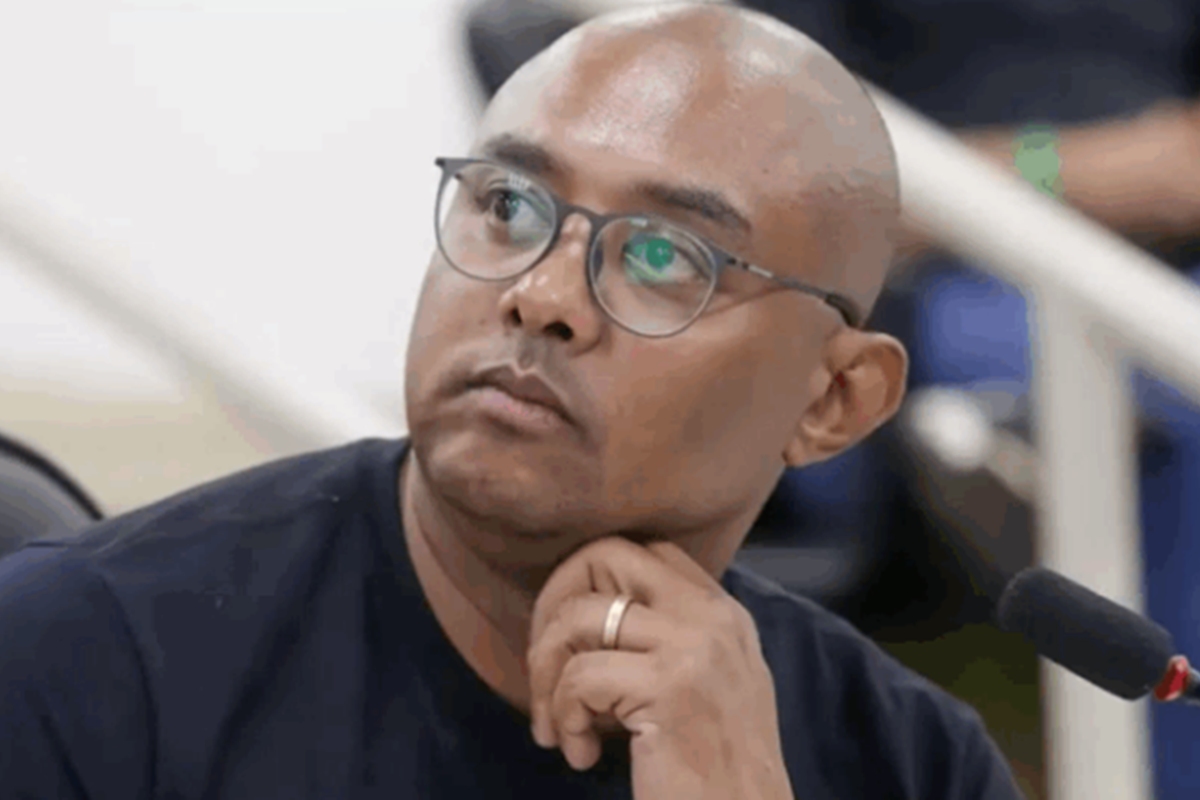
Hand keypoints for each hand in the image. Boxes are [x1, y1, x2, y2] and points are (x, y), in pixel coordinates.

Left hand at [526, 536, 793, 799]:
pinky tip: (581, 753)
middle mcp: (713, 618)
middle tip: (543, 665)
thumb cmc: (713, 774)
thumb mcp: (705, 686)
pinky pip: (579, 677)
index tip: (570, 641)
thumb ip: (665, 638)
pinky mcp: (671, 688)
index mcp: (723, 613)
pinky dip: (562, 716)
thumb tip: (582, 610)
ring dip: (545, 674)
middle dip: (553, 603)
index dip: (587, 582)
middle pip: (606, 554)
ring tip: (558, 726)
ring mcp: (695, 648)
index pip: (641, 550)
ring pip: (579, 616)